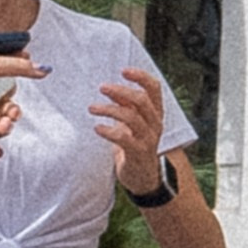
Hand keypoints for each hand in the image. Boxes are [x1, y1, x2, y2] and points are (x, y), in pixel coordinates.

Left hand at [92, 67, 168, 196]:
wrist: (144, 177)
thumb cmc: (135, 144)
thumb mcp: (132, 122)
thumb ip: (125, 106)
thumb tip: (111, 90)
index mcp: (155, 112)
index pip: (154, 88)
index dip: (141, 77)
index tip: (123, 70)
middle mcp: (155, 123)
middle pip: (141, 100)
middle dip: (120, 91)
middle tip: (102, 88)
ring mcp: (148, 139)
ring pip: (131, 117)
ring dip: (109, 109)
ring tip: (92, 108)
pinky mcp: (138, 153)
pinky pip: (123, 138)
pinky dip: (108, 131)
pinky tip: (97, 128)